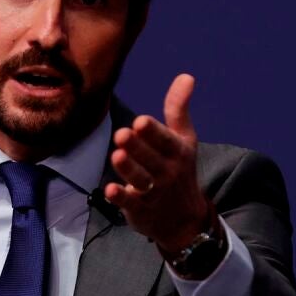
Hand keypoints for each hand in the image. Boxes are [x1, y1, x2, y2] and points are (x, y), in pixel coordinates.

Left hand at [104, 73, 212, 253]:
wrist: (185, 220)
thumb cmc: (180, 171)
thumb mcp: (184, 140)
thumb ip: (178, 110)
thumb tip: (186, 76)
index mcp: (177, 152)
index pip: (166, 141)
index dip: (154, 132)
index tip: (140, 121)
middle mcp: (167, 172)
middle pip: (151, 160)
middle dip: (138, 147)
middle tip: (122, 134)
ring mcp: (154, 193)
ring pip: (141, 180)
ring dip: (129, 169)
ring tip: (116, 155)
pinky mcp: (140, 210)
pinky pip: (130, 204)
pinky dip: (121, 198)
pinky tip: (109, 189)